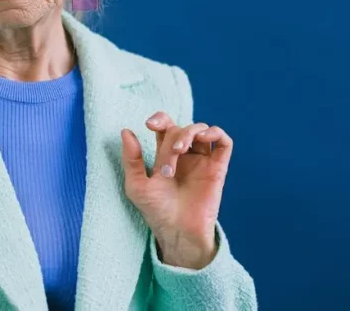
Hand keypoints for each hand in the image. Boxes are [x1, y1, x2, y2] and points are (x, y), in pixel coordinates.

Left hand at [120, 111, 233, 268]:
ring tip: (181, 149)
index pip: (165, 126)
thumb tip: (126, 130)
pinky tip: (205, 138)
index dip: (159, 119)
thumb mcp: (136, 185)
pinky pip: (224, 143)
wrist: (177, 231)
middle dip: (172, 137)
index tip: (149, 125)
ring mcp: (202, 161)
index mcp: (164, 155)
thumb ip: (131, 158)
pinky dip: (216, 133)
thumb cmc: (156, 211)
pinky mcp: (218, 168)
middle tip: (168, 158)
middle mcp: (184, 155)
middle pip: (180, 128)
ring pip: (201, 130)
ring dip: (191, 132)